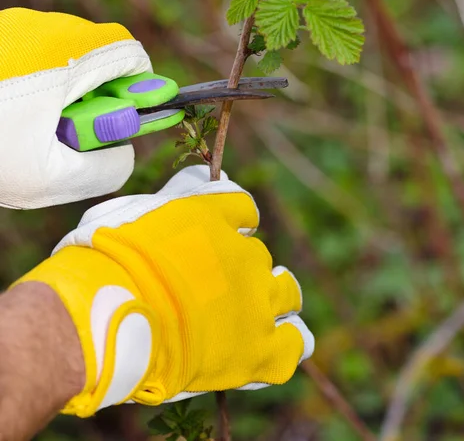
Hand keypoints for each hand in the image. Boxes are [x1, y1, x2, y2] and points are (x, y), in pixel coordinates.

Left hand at [0, 8, 161, 207]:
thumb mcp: (51, 178)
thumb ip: (109, 167)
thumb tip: (126, 149)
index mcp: (68, 56)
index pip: (130, 55)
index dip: (141, 89)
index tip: (135, 116)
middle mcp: (44, 28)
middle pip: (99, 53)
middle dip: (99, 94)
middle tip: (74, 132)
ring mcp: (14, 26)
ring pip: (66, 53)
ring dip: (67, 88)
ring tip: (35, 125)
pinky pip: (34, 51)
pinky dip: (39, 80)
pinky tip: (13, 111)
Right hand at [16, 166, 313, 416]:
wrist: (107, 312)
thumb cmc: (107, 260)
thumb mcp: (132, 209)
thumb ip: (176, 194)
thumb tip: (203, 177)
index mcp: (215, 216)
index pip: (243, 211)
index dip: (233, 225)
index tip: (217, 238)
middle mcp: (244, 254)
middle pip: (257, 255)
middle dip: (239, 267)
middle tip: (210, 287)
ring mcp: (255, 300)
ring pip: (286, 290)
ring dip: (273, 296)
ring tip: (252, 312)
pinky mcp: (258, 349)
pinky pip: (294, 342)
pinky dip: (287, 341)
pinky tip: (271, 346)